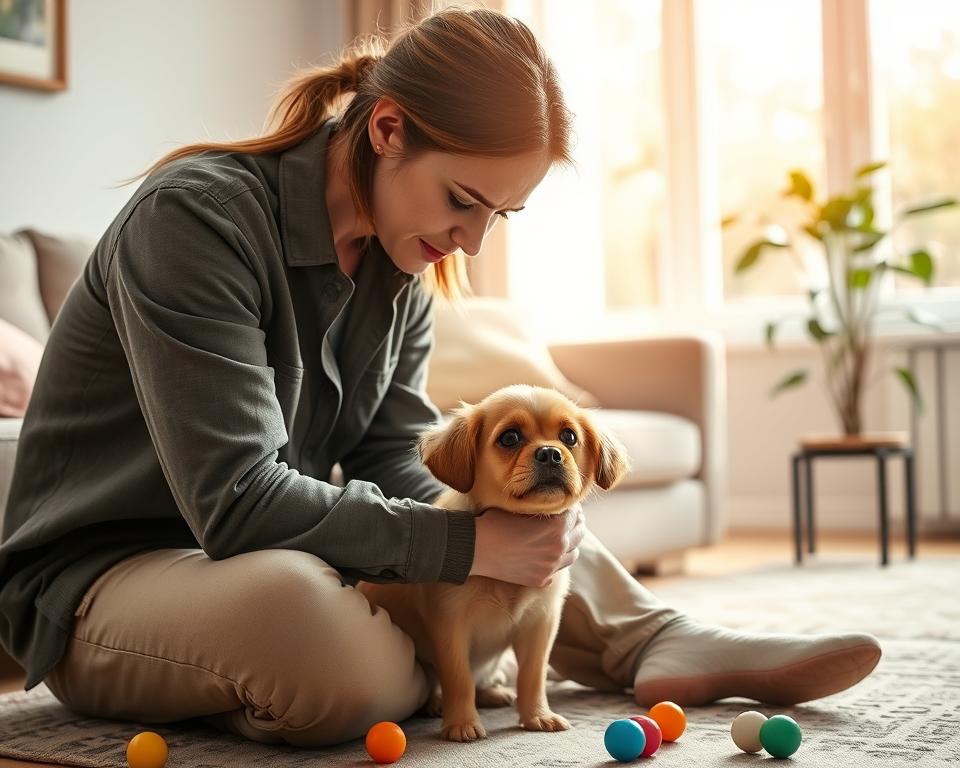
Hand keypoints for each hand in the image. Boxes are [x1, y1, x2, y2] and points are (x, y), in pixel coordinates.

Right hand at [468, 503, 584, 587]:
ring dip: (571, 544)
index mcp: (557, 526)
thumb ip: (542, 507)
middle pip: (579, 533)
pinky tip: (547, 555)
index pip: (575, 512)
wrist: (476, 549)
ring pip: (574, 554)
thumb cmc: (495, 522)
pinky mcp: (542, 580)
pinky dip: (556, 561)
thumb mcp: (522, 507)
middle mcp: (558, 547)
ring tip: (562, 537)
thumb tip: (554, 503)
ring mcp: (551, 566)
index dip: (571, 505)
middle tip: (569, 517)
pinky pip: (558, 570)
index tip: (566, 502)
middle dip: (575, 523)